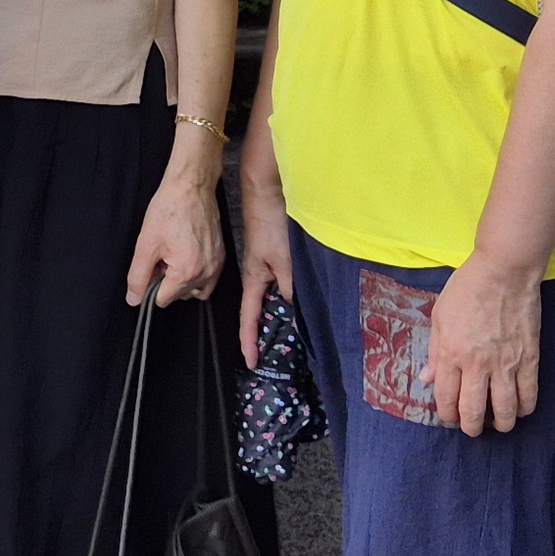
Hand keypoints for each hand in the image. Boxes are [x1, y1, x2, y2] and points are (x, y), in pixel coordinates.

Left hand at [126, 165, 219, 305]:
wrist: (191, 187)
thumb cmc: (169, 209)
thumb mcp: (145, 244)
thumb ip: (138, 276)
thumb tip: (134, 299)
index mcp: (187, 272)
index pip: (163, 299)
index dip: (151, 284)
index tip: (151, 266)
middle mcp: (207, 273)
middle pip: (179, 294)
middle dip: (167, 280)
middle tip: (162, 255)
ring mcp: (216, 265)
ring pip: (194, 289)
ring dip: (181, 279)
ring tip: (173, 254)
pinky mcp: (220, 256)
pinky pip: (207, 278)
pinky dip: (194, 272)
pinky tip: (185, 252)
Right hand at [237, 171, 293, 368]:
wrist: (269, 193)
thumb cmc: (271, 224)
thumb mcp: (285, 260)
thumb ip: (291, 286)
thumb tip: (295, 309)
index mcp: (254, 279)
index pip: (250, 317)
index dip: (249, 341)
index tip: (251, 362)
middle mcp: (260, 276)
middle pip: (261, 311)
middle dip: (265, 334)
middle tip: (275, 356)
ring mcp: (270, 266)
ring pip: (276, 298)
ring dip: (282, 316)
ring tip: (293, 337)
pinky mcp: (279, 257)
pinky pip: (285, 285)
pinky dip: (291, 298)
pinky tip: (305, 302)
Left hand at [426, 258, 542, 435]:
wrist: (504, 271)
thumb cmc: (467, 288)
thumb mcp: (439, 316)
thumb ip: (435, 351)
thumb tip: (426, 378)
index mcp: (451, 353)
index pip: (446, 397)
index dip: (447, 414)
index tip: (449, 417)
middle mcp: (477, 364)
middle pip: (473, 410)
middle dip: (471, 426)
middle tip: (472, 429)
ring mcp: (506, 363)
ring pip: (504, 409)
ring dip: (500, 424)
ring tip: (498, 425)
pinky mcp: (529, 358)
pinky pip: (529, 393)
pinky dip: (524, 407)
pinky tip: (520, 410)